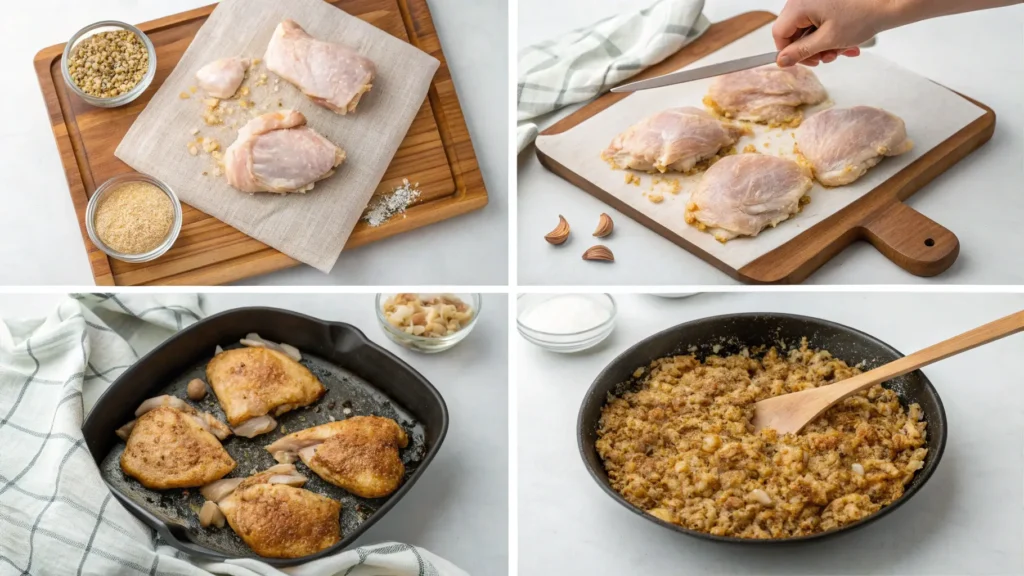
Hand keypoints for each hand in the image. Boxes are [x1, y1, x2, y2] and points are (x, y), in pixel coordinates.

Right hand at [773, 0, 892, 66]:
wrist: (889, 2)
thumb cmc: (863, 15)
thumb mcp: (828, 40)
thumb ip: (801, 52)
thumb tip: (782, 60)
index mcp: (799, 4)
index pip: (779, 33)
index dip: (788, 51)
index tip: (801, 61)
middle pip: (794, 30)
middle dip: (810, 48)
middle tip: (826, 57)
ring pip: (808, 28)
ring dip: (822, 44)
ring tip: (840, 49)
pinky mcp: (826, 0)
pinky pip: (819, 20)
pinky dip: (829, 33)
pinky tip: (844, 41)